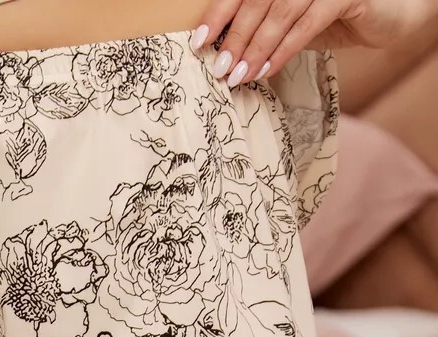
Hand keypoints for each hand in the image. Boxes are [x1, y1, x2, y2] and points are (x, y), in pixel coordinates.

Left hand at [190, 0, 429, 86]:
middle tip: (220, 67)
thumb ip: (264, 27)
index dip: (219, 13)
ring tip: (239, 75)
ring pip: (280, 12)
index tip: (198, 40)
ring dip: (256, 47)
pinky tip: (267, 70)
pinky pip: (307, 24)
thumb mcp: (293, 20)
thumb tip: (225, 52)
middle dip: (235, 36)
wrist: (388, 12)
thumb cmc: (335, 14)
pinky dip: (284, 49)